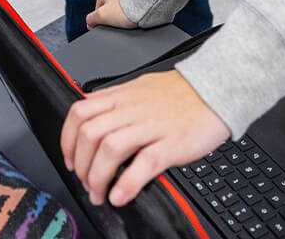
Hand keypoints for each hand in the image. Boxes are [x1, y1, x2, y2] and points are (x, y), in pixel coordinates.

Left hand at [61, 71, 230, 206]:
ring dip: (98, 177)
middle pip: (89, 135)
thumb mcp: (140, 88)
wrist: (216, 89)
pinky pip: (144, 163)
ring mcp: (152, 126)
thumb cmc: (182, 93)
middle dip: (81, 165)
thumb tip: (93, 115)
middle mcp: (132, 110)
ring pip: (110, 149)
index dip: (67, 140)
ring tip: (100, 193)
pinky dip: (127, 183)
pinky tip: (120, 196)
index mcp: (122, 97)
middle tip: (86, 183)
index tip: (70, 160)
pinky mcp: (172, 143)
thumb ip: (116, 101)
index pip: (80, 113)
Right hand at [85, 0, 136, 29]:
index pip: (97, 10)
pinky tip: (133, 18)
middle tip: (117, 23)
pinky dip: (130, 14)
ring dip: (122, 16)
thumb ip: (91, 19)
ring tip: (126, 20)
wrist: (145, 7)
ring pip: (120, 9)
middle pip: (109, 9)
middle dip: (112, 17)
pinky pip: (130, 9)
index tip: (105, 25)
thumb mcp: (101, 16)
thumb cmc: (125, 10)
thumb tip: (90, 24)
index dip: (100, 20)